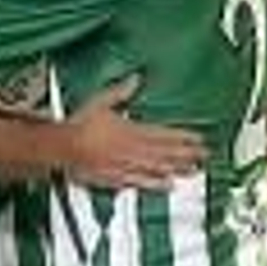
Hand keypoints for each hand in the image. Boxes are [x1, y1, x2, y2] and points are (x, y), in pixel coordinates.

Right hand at [64, 76, 205, 189]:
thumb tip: (135, 79)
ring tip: (194, 171)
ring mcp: (127, 165)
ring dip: (178, 169)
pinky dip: (157, 184)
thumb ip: (121, 92)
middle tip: (205, 156)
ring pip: (158, 168)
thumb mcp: (101, 102)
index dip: (183, 137)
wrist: (61, 148)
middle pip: (166, 152)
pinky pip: (141, 182)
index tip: (199, 139)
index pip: (165, 134)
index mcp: (132, 130)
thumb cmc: (79, 125)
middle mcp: (133, 150)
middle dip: (187, 154)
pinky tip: (169, 186)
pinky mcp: (117, 178)